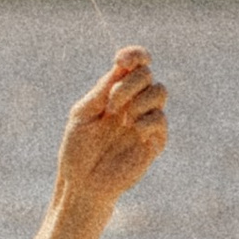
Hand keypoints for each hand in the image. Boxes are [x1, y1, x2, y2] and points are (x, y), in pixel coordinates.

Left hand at [54, 47, 168, 214]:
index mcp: (116, 92)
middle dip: (129, 84)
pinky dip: (146, 120)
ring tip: (121, 119)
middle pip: (146, 74)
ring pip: (159, 92)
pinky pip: (160, 120)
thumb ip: (103, 90)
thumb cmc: (78, 149)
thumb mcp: (83, 114)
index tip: (121, 60)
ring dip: (139, 99)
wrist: (82, 184)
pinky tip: (132, 130)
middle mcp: (134, 103)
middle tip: (110, 105)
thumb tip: (122, 67)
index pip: (136, 63)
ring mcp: (145, 121)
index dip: (135, 54)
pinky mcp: (154, 142)